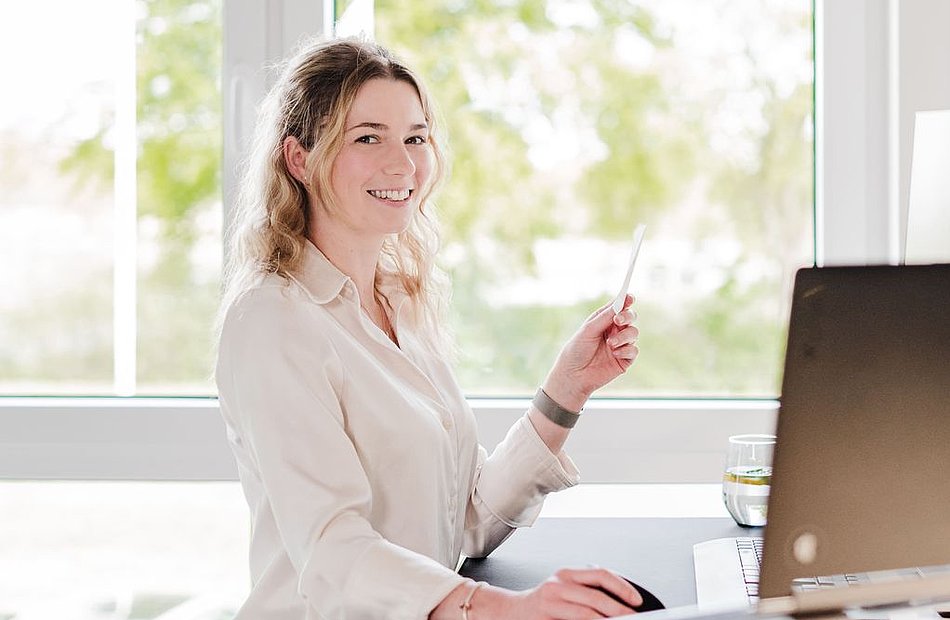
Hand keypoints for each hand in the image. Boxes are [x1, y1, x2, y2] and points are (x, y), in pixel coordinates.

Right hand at [491, 567, 642, 618]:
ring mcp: (550, 603)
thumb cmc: (544, 603)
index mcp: (567, 574)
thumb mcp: (564, 588)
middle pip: (596, 597)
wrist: (511, 611)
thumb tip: (620, 603)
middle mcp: (558, 585)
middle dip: (619, 611)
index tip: (637, 601)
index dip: (622, 587)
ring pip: (585, 614)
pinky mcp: (544, 618)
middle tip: (633, 619)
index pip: (601, 575)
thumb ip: (587, 590)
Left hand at [543, 295, 639, 410]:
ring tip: (610, 344)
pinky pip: (634, 350)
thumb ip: (605, 318)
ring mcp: (620, 345)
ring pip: (634, 333)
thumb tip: (620, 303)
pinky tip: (614, 354)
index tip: (629, 297)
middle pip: (630, 317)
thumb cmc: (576, 351)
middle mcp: (614, 331)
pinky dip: (626, 350)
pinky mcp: (625, 359)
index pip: (618, 307)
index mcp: (603, 321)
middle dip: (627, 316)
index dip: (626, 300)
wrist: (574, 375)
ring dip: (624, 336)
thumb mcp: (588, 330)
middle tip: (618, 320)